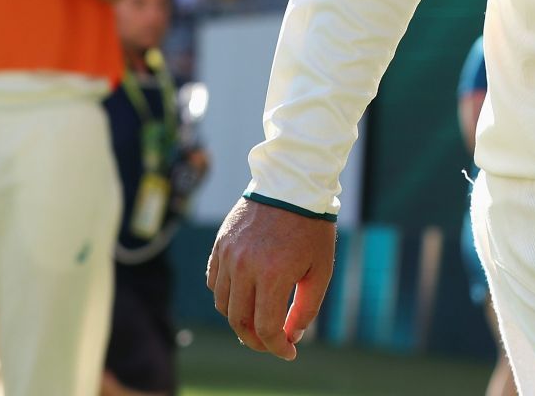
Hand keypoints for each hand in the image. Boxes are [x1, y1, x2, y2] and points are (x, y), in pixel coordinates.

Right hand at [207, 197, 335, 359]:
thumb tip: (291, 336)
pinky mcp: (220, 244)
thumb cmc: (311, 228)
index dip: (277, 347)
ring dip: (240, 319)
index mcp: (272, 274)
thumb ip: (306, 308)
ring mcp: (228, 254)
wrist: (292, 184)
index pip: (266, 328)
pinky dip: (226, 296)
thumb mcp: (320, 270)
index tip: (289, 352)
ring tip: (258, 320)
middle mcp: (244, 266)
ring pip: (223, 304)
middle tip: (271, 342)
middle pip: (239, 322)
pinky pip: (214, 282)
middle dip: (256, 340)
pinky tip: (243, 296)